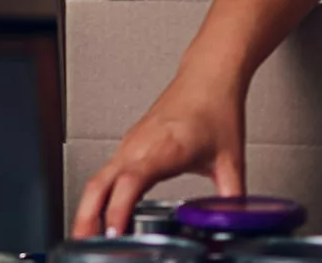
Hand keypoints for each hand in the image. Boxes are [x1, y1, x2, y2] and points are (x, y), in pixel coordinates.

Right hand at [73, 70, 244, 237]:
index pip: (130, 182)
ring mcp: (130, 144)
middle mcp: (139, 145)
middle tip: (84, 244)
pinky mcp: (130, 145)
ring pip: (97, 179)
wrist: (207, 77)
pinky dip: (98, 196)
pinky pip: (105, 173)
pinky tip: (103, 213)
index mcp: (163, 147)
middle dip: (87, 216)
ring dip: (88, 208)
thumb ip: (233, 200)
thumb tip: (237, 224)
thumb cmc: (215, 109)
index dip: (118, 209)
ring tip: (87, 236)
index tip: (114, 234)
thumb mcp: (232, 162)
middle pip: (99, 183)